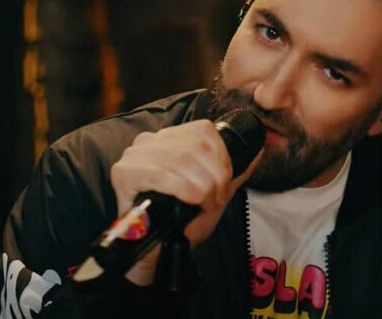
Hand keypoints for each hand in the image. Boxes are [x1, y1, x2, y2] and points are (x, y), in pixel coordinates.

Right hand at [110, 119, 260, 284]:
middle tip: (216, 199)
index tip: (225, 184)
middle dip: (215, 176)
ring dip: (202, 186)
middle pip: (195, 145)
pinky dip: (184, 189)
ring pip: (182, 158)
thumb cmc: (182, 221)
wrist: (157, 251)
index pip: (204, 130)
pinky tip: (189, 202)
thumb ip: (234, 170)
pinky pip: (162, 174)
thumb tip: (258, 148)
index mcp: (169, 138)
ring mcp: (134, 155)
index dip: (223, 157)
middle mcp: (149, 141)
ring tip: (203, 204)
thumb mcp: (214, 192)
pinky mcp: (123, 173)